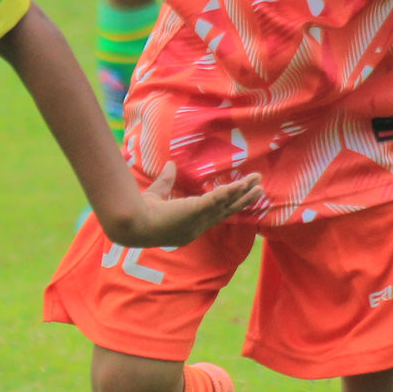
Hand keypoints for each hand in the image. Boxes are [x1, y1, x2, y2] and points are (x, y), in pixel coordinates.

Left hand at [98, 162, 262, 249]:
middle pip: (226, 211)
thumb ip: (166, 181)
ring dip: (243, 194)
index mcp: (188, 225)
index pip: (213, 214)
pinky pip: (218, 200)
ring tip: (259, 186)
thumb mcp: (157, 193)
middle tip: (259, 191)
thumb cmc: (140, 212)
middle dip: (243, 200)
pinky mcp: (195, 210)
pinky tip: (244, 184)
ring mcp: (198, 220)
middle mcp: (197, 226)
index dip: (227, 205)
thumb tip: (170, 165)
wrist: (133, 222)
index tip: (239, 196)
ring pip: (226, 205)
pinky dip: (232, 191)